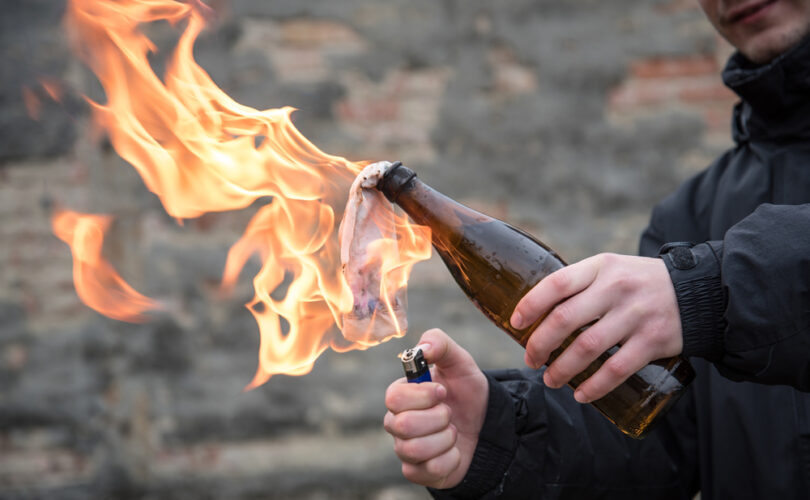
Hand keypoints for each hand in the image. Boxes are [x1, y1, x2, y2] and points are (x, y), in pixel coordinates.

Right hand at [383, 328, 487, 488]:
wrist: (486, 424)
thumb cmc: (466, 391)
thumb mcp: (459, 361)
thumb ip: (439, 343)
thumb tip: (421, 348)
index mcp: (401, 396)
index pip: (393, 397)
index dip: (423, 395)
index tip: (443, 392)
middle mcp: (397, 423)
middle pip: (403, 425)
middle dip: (438, 417)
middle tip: (450, 413)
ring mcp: (405, 449)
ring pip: (414, 449)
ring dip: (446, 438)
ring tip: (453, 431)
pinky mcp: (417, 472)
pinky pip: (429, 470)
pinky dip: (450, 458)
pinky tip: (454, 450)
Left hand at [510, 253, 682, 402]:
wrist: (700, 292)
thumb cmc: (640, 283)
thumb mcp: (611, 270)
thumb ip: (580, 285)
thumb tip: (537, 313)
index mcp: (601, 267)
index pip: (557, 284)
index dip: (531, 304)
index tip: (515, 323)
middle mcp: (616, 288)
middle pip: (565, 319)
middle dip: (540, 344)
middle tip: (531, 359)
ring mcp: (635, 315)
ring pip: (587, 348)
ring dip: (562, 369)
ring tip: (550, 380)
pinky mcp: (653, 341)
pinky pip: (616, 370)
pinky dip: (594, 387)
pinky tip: (581, 394)